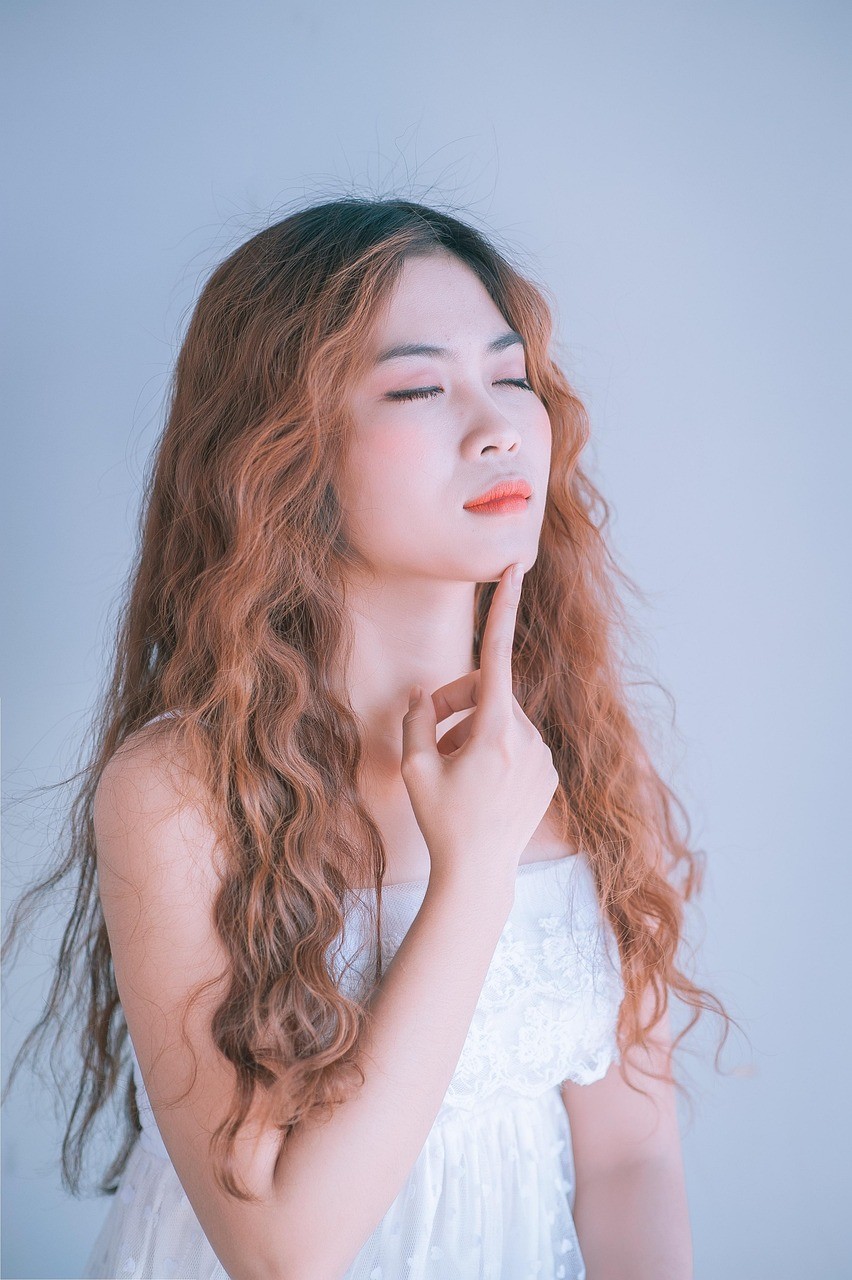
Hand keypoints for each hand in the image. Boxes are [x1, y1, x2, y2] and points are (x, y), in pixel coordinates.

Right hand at [400, 563, 559, 895]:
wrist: (479, 873)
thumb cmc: (442, 821)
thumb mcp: (413, 768)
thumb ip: (416, 720)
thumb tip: (424, 694)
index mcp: (495, 733)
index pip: (495, 656)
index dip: (502, 608)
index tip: (515, 567)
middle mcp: (528, 739)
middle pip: (489, 694)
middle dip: (456, 702)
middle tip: (427, 730)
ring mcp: (543, 757)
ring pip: (502, 719)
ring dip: (473, 729)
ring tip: (451, 768)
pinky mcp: (549, 773)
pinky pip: (518, 743)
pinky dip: (493, 750)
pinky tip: (478, 786)